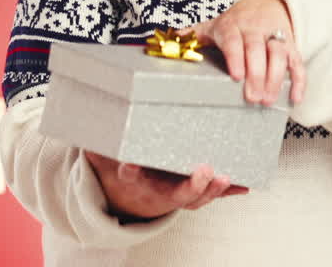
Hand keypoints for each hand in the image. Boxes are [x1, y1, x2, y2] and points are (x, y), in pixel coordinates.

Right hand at [82, 150, 247, 220]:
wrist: (139, 195)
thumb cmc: (131, 172)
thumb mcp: (109, 160)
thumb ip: (101, 149)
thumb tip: (87, 134)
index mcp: (138, 181)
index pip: (131, 176)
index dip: (131, 172)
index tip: (130, 166)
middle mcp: (161, 191)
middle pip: (178, 195)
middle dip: (192, 186)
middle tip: (202, 171)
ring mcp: (182, 193)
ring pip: (199, 197)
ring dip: (214, 190)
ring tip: (226, 178)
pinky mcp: (198, 191)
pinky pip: (215, 193)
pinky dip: (230, 190)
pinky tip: (244, 184)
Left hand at [190, 0, 305, 106]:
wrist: (266, 4)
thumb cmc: (236, 22)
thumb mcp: (214, 25)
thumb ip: (194, 35)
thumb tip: (174, 40)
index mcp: (232, 25)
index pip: (233, 40)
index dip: (236, 57)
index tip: (237, 76)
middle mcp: (254, 29)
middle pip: (257, 49)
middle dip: (257, 74)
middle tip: (253, 98)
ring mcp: (274, 36)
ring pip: (278, 53)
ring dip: (275, 78)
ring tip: (268, 99)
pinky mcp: (290, 45)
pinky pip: (297, 61)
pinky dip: (298, 79)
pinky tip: (294, 97)